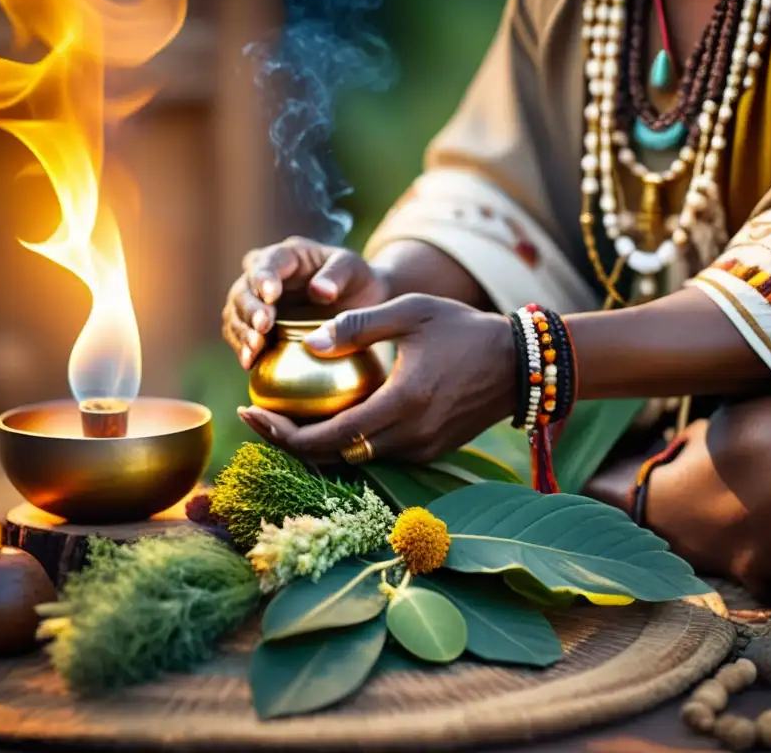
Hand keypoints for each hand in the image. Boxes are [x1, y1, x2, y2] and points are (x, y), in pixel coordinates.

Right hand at [222, 237, 389, 368]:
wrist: (357, 304)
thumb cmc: (355, 280)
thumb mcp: (353, 269)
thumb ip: (338, 275)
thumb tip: (320, 291)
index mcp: (288, 256)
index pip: (269, 262)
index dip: (264, 277)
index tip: (271, 294)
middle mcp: (264, 276)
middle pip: (244, 289)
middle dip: (250, 308)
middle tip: (262, 327)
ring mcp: (257, 302)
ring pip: (236, 313)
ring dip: (242, 331)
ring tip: (254, 350)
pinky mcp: (257, 328)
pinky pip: (240, 335)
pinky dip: (242, 347)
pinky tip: (250, 362)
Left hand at [237, 294, 515, 462]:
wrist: (520, 365)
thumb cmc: (464, 329)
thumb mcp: (411, 312)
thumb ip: (356, 327)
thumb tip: (307, 344)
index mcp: (401, 404)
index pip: (328, 436)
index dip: (282, 432)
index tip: (250, 413)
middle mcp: (409, 438)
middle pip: (332, 456)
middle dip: (288, 441)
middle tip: (255, 417)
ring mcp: (421, 450)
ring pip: (352, 458)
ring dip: (316, 443)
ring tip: (283, 416)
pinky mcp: (429, 452)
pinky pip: (376, 453)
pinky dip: (345, 441)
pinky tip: (327, 417)